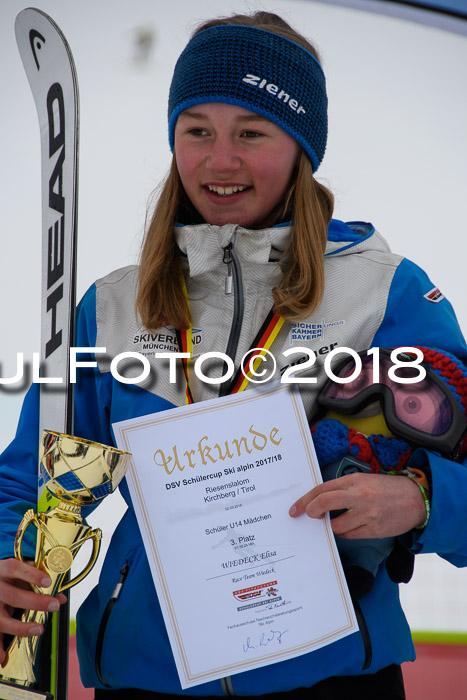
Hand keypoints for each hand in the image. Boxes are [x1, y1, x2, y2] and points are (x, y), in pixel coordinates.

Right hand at [0, 558, 66, 664]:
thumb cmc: (10, 574)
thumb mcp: (23, 571)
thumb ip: (41, 581)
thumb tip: (61, 597)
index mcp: (4, 569)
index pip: (16, 569)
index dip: (32, 575)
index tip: (47, 581)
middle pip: (13, 596)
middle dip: (35, 602)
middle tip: (54, 605)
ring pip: (2, 619)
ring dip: (21, 627)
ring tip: (39, 629)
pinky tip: (2, 658)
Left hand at [289, 473, 426, 538]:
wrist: (416, 499)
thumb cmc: (386, 489)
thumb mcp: (363, 481)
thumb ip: (343, 489)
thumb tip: (319, 501)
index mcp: (354, 481)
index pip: (322, 489)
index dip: (306, 500)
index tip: (296, 508)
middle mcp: (359, 496)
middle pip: (324, 503)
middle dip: (311, 511)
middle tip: (309, 516)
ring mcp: (367, 514)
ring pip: (336, 525)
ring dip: (331, 526)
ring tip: (337, 521)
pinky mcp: (375, 530)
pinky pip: (350, 535)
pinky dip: (345, 532)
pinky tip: (351, 526)